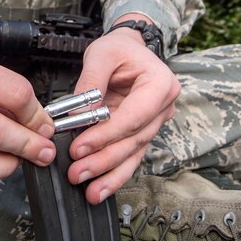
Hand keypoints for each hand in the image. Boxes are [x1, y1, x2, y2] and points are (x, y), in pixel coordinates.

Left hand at [66, 17, 179, 203]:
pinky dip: (114, 174)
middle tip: (77, 171)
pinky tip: (99, 189)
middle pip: (134, 140)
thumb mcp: (102, 54)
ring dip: (110, 174)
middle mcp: (163, 108)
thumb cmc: (119, 49)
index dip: (106, 135)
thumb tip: (77, 115)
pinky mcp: (141, 134)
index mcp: (160, 84)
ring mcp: (154, 123)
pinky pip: (129, 157)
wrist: (129, 49)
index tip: (79, 147)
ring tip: (89, 191)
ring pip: (133, 154)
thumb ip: (90, 83)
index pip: (134, 116)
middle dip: (104, 159)